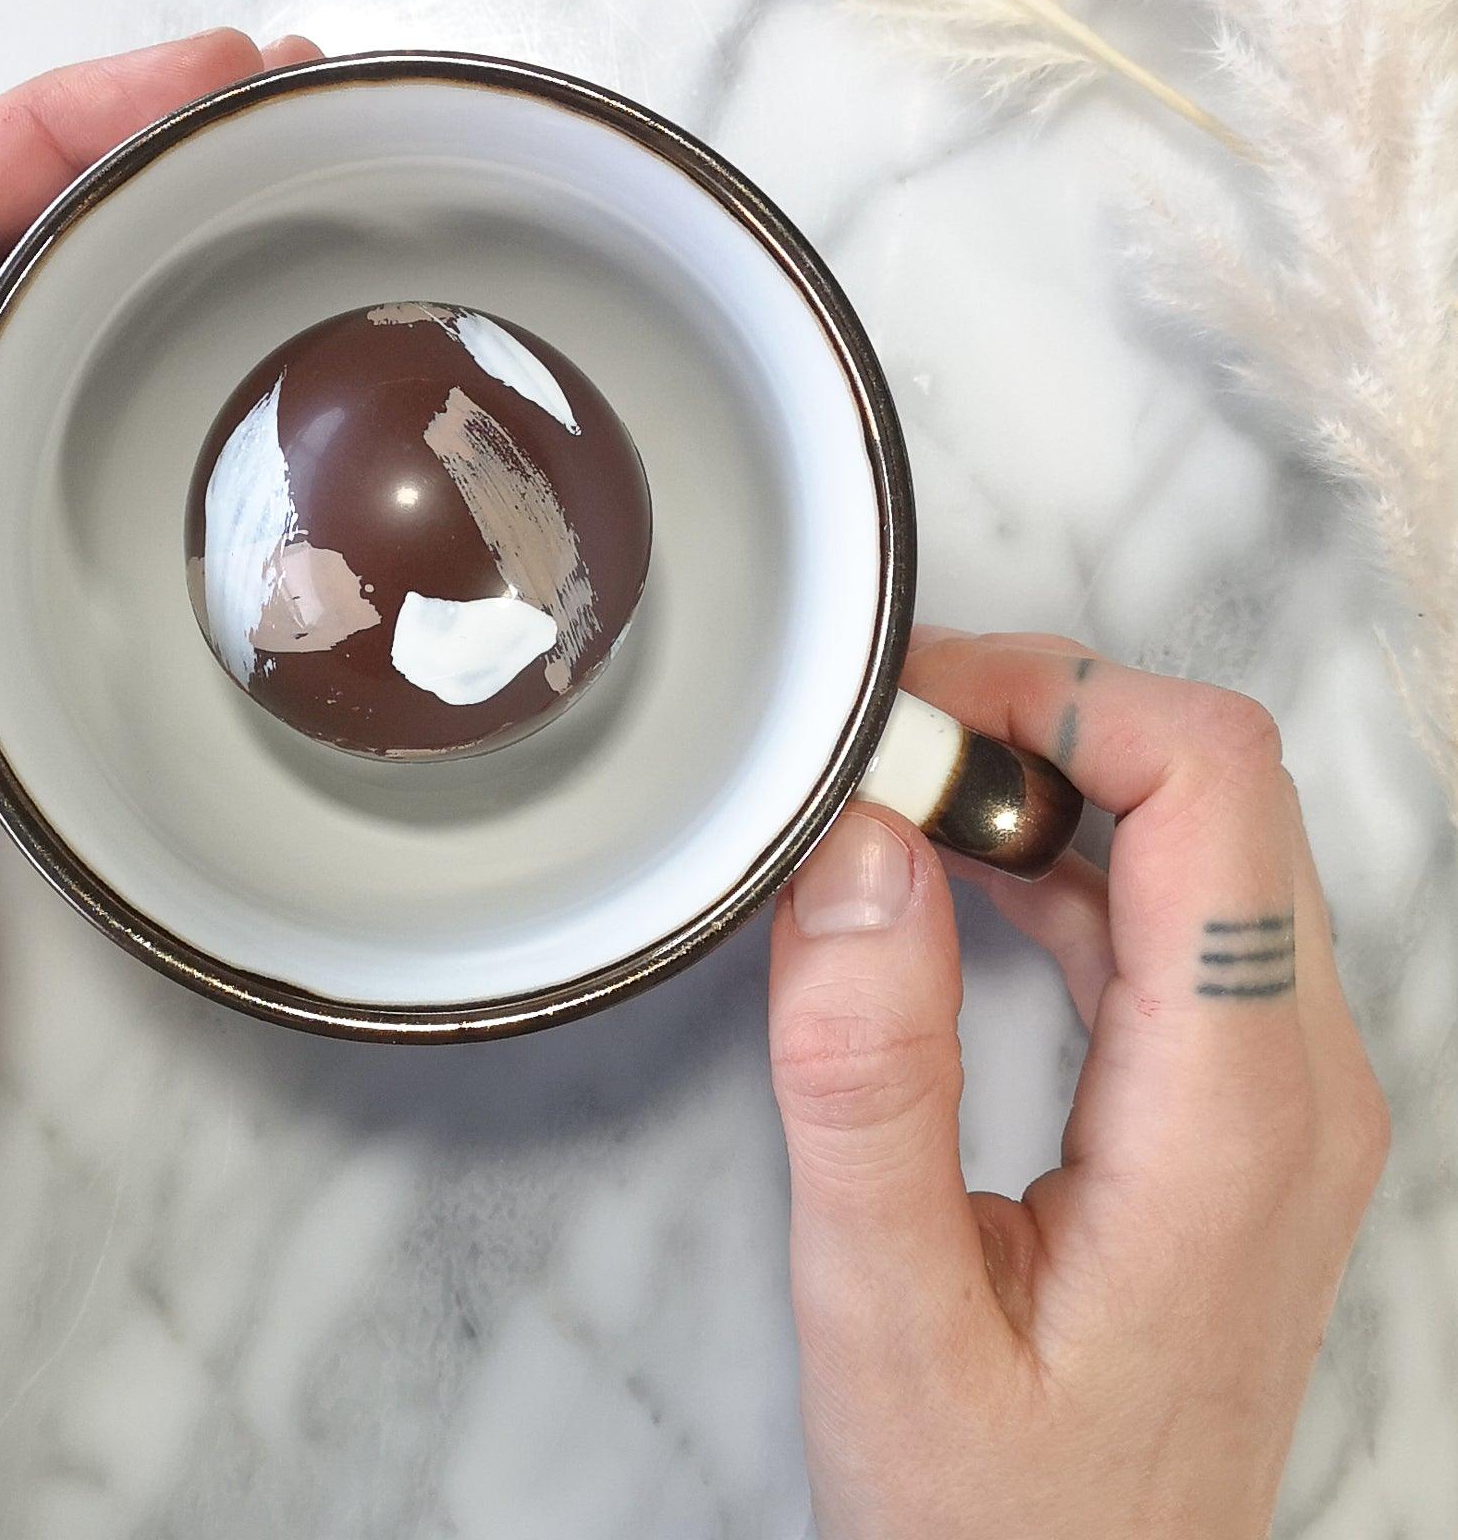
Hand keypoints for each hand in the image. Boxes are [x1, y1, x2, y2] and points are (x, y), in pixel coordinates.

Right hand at [767, 631, 1387, 1539]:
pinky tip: (950, 879)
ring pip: (1197, 832)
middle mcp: (1298, 1078)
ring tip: (893, 804)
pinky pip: (1172, 910)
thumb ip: (866, 1074)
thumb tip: (857, 848)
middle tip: (880, 749)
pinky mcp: (1239, 1104)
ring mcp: (1282, 1090)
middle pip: (1214, 781)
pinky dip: (1060, 855)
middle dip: (1043, 715)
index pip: (1211, 784)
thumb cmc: (996, 1510)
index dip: (1059, 698)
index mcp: (1233, 1114)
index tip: (907, 721)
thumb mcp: (885, 1309)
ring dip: (1045, 779)